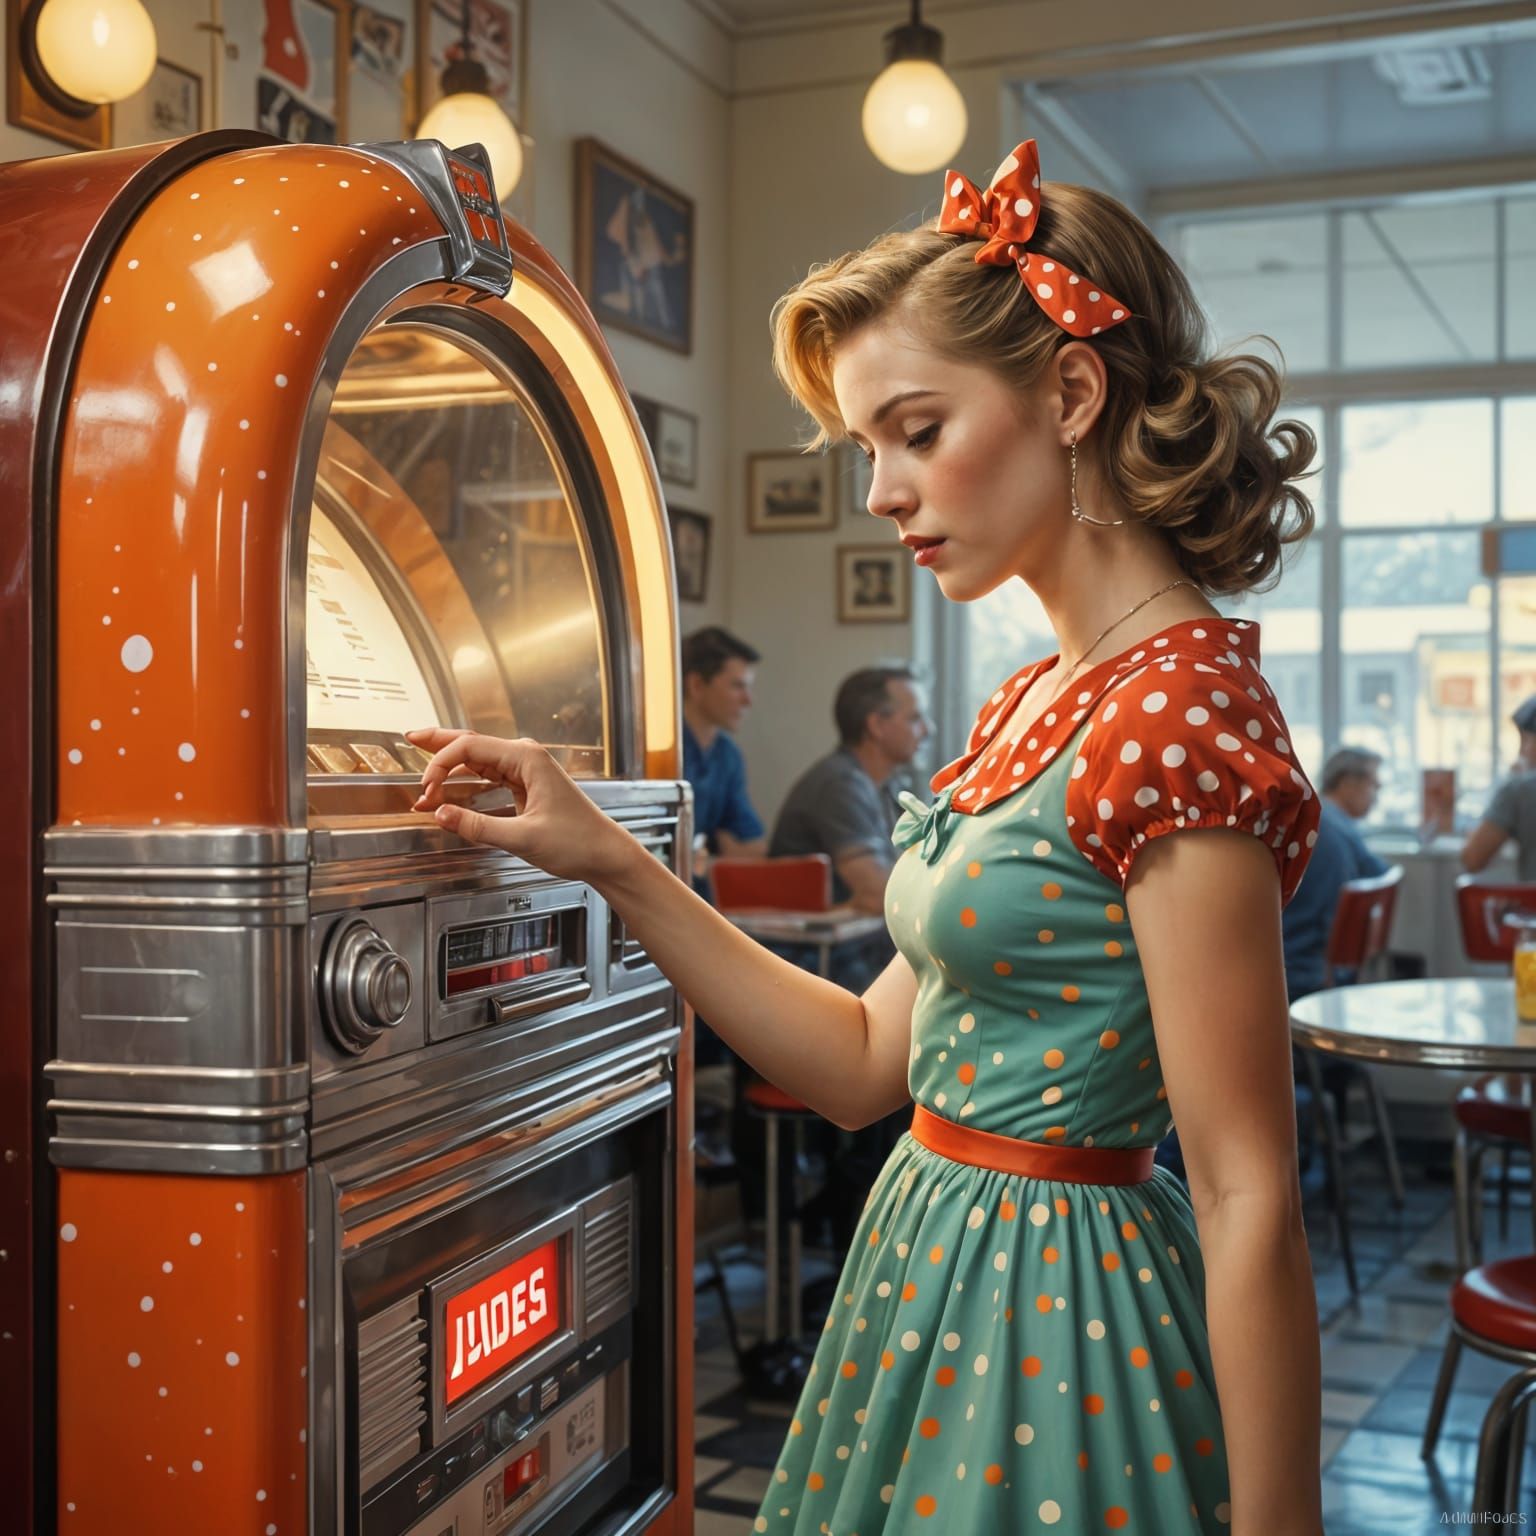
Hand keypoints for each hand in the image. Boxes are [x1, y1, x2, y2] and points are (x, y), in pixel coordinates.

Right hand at [406, 728, 637, 885]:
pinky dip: (465, 780)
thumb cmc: (577, 842)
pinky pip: (488, 774)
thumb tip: (441, 814)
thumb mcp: (522, 838)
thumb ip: (477, 827)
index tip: (427, 790)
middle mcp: (526, 757)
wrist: (604, 853)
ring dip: (449, 768)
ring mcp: (526, 769)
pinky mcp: (526, 784)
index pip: (469, 748)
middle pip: (472, 743)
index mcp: (527, 758)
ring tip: (422, 773)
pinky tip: (449, 784)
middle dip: (439, 742)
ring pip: (478, 758)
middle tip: (409, 737)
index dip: (440, 765)